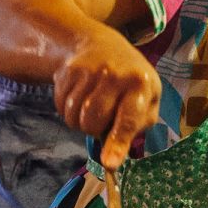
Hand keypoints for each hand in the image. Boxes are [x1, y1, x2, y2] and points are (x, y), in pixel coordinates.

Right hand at [53, 28, 159, 169]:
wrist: (100, 43)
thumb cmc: (130, 81)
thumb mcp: (146, 99)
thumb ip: (135, 127)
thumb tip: (114, 158)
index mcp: (141, 84)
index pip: (127, 119)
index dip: (118, 143)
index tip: (110, 164)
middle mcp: (114, 75)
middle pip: (93, 123)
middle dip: (95, 129)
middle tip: (103, 117)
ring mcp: (89, 71)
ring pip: (74, 118)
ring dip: (79, 122)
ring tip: (91, 107)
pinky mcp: (68, 70)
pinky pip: (61, 107)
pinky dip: (68, 109)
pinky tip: (79, 95)